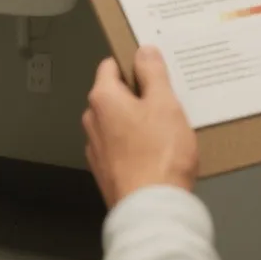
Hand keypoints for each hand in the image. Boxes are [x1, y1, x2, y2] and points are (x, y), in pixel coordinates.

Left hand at [82, 47, 198, 206]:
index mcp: (103, 99)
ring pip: (118, 124)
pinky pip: (122, 148)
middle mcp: (93, 121)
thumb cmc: (159, 155)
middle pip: (115, 96)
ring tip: (168, 133)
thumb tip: (143, 51)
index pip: (110, 66)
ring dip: (139, 123)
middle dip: (139, 96)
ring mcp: (97, 149)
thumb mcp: (164, 104)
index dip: (132, 64)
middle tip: (168, 103)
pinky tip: (159, 155)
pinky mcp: (106, 171)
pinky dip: (137, 147)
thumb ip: (153, 74)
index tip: (152, 70)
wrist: (152, 208)